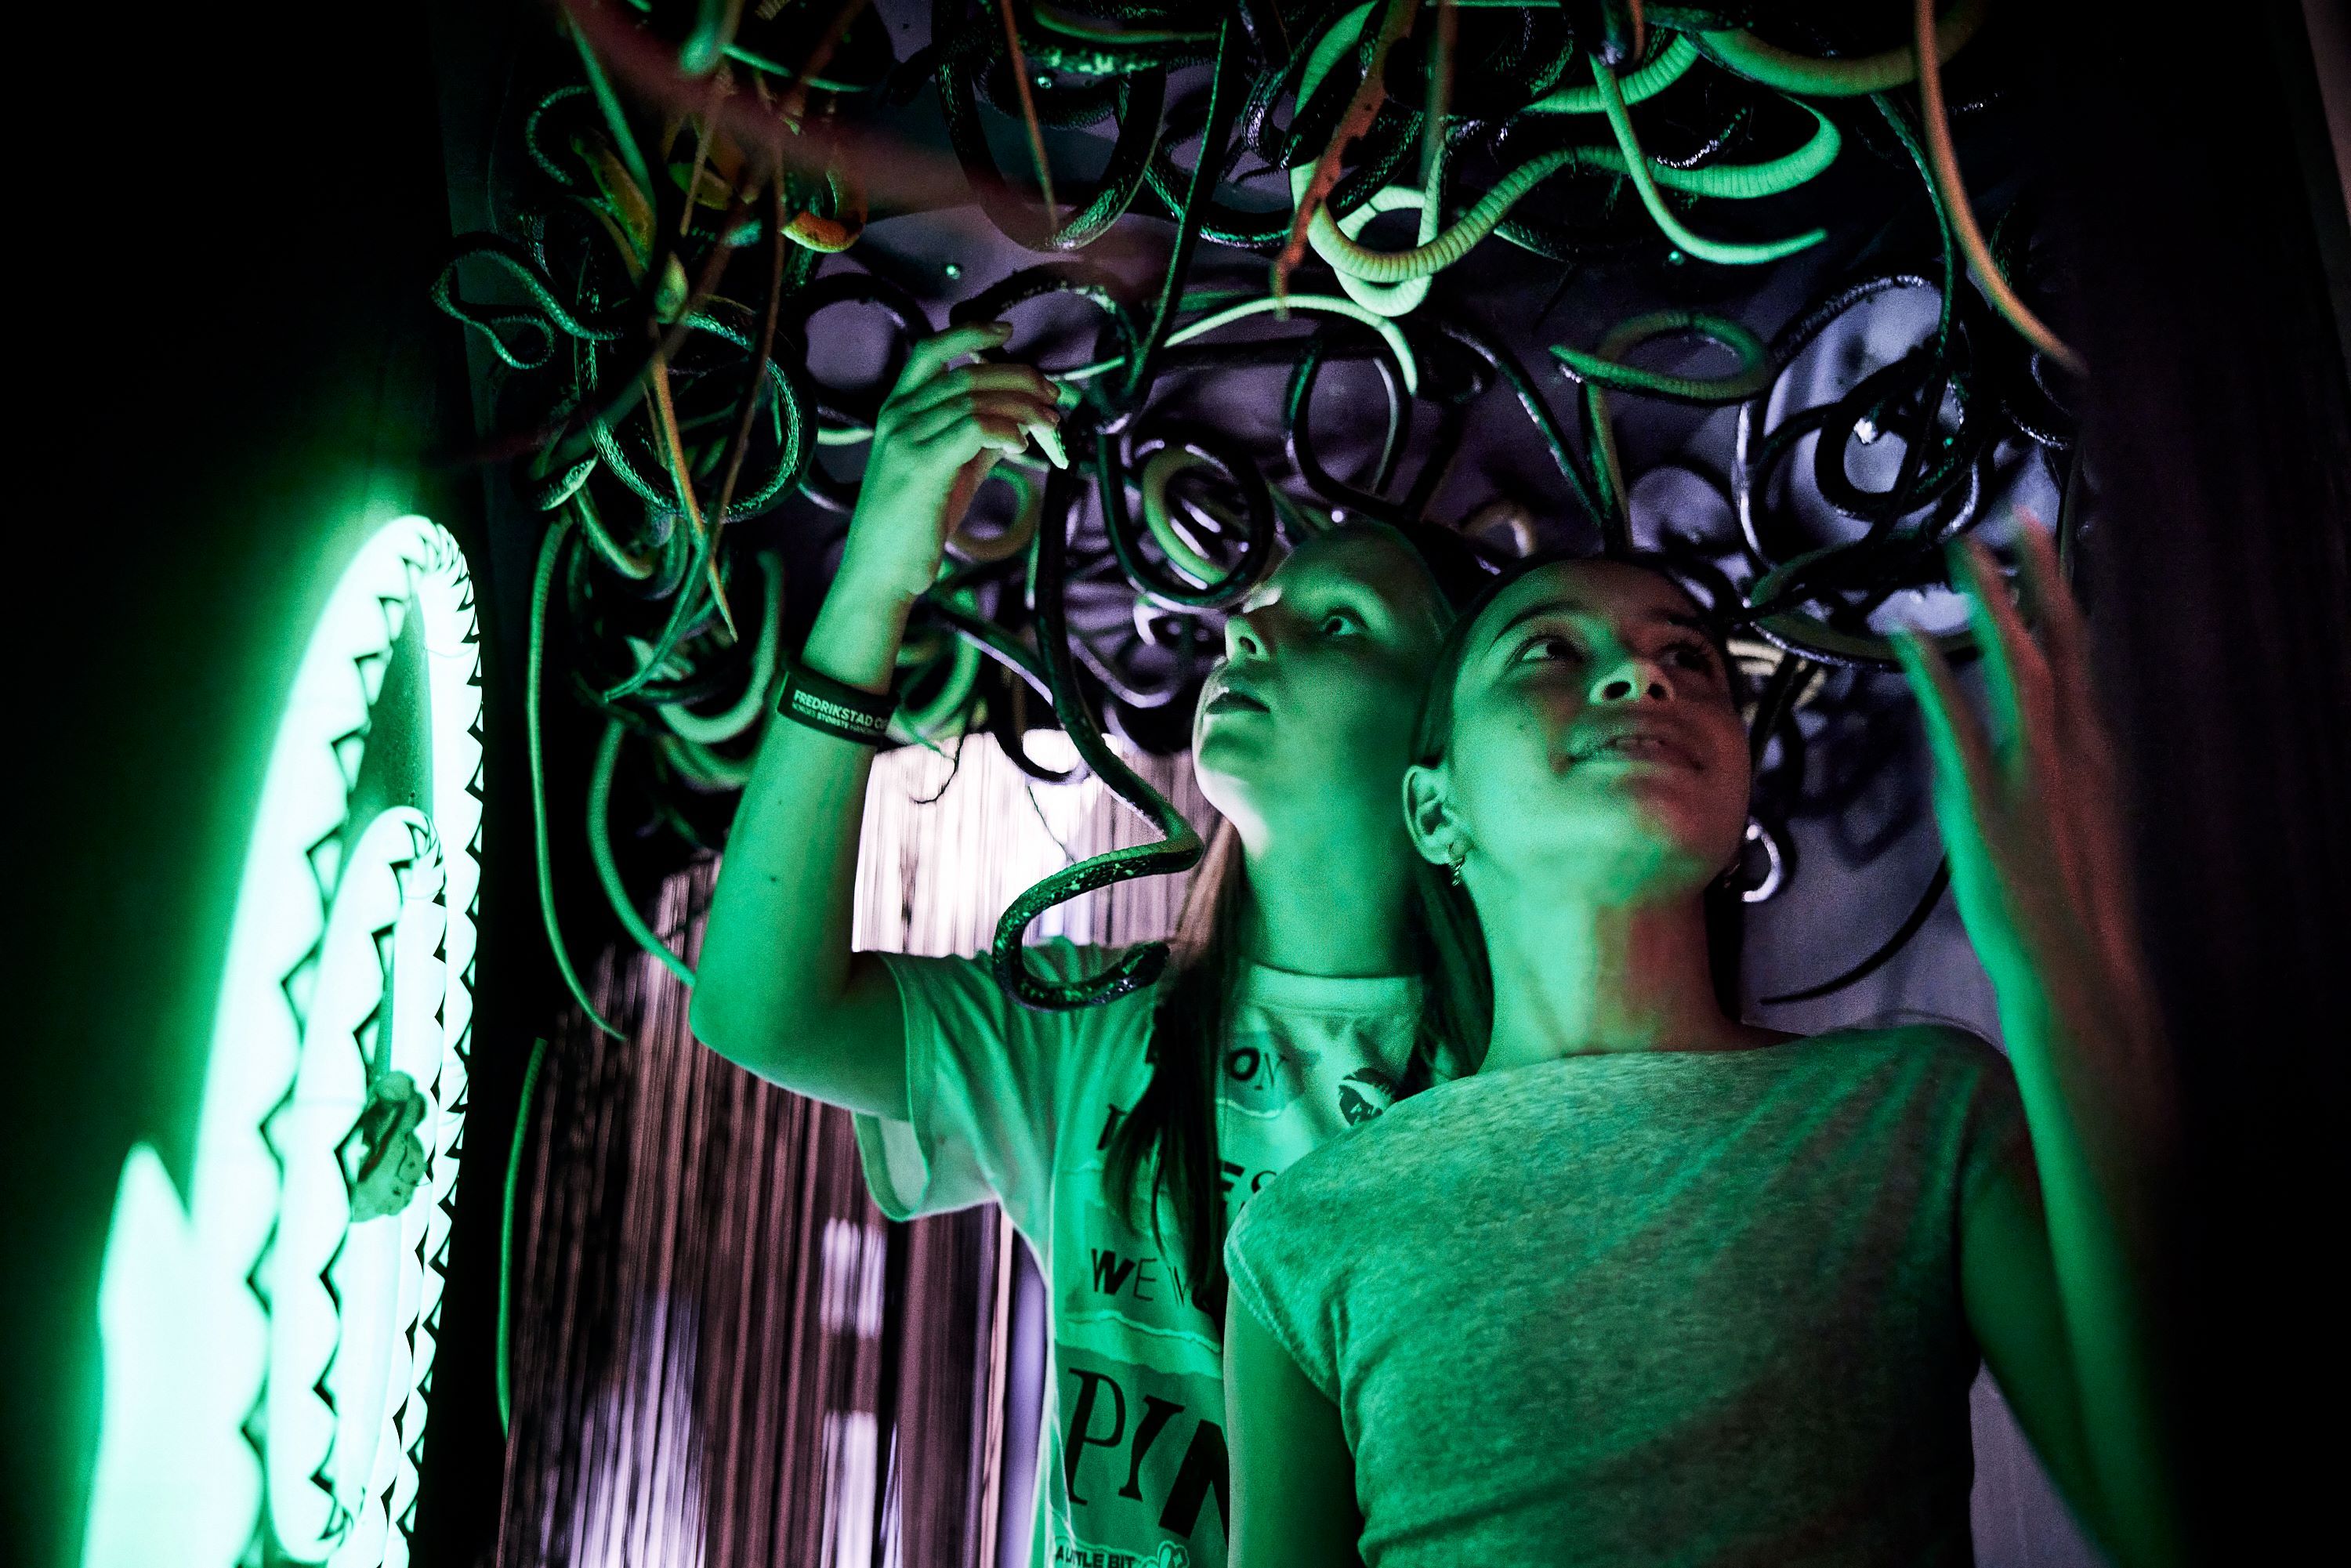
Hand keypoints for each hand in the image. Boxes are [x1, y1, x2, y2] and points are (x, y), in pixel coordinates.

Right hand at [840, 320, 1063, 601]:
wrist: (881, 572)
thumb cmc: (914, 524)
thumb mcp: (949, 471)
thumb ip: (976, 440)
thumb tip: (1018, 421)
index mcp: (897, 410)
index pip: (931, 351)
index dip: (970, 333)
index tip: (1007, 331)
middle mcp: (897, 416)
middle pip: (967, 374)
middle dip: (1020, 379)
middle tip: (1053, 397)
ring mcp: (906, 438)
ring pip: (975, 399)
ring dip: (1024, 408)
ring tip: (1051, 425)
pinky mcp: (922, 465)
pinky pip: (974, 427)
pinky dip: (1006, 429)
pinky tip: (1022, 446)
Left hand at [1893, 519, 2160, 1065]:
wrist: (2073, 961)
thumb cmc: (2070, 895)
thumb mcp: (2076, 816)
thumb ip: (2055, 764)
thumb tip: (2028, 726)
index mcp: (2093, 751)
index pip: (2081, 654)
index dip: (2063, 595)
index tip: (2047, 542)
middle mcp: (2071, 750)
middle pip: (2059, 643)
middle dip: (2039, 577)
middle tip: (2017, 518)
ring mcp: (2029, 772)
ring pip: (2018, 668)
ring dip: (1992, 605)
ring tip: (1965, 552)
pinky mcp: (1984, 802)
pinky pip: (1957, 724)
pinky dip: (1936, 675)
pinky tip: (1910, 637)